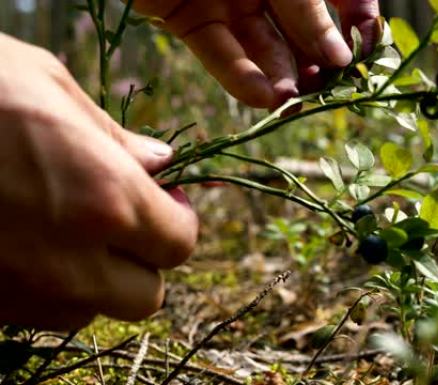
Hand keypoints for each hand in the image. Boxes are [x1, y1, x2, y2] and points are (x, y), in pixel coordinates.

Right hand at [0, 33, 197, 329]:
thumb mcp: (47, 85)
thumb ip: (115, 137)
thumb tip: (161, 162)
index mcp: (104, 199)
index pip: (179, 243)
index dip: (178, 219)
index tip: (166, 198)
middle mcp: (70, 260)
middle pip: (145, 296)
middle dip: (144, 260)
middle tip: (124, 219)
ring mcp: (19, 292)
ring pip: (90, 312)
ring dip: (95, 280)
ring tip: (68, 231)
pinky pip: (35, 315)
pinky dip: (44, 289)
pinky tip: (22, 243)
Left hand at [132, 0, 380, 108]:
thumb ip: (305, 8)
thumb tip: (341, 57)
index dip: (358, 23)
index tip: (365, 53)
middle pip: (301, 31)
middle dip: (317, 60)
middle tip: (329, 88)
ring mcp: (227, 3)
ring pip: (261, 48)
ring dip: (281, 75)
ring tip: (293, 98)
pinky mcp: (189, 19)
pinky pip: (219, 53)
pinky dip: (241, 78)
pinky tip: (265, 98)